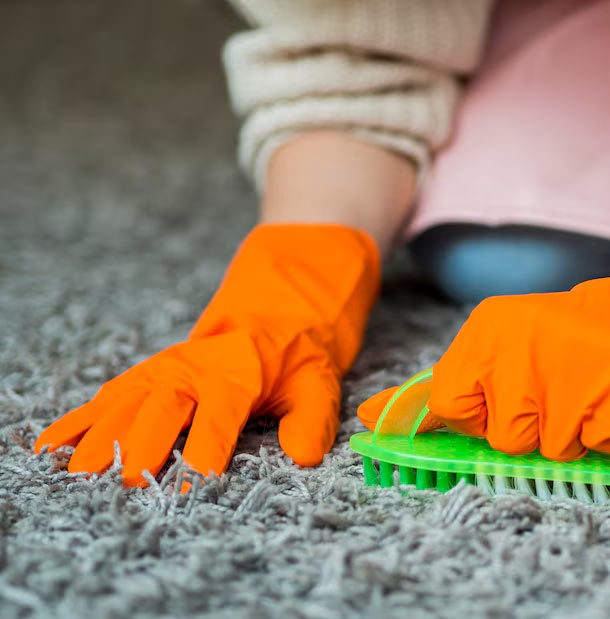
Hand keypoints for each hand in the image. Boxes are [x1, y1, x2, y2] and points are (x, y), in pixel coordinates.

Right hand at [36, 224, 379, 485]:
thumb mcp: (317, 384)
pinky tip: (51, 445)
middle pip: (161, 411)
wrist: (271, 317)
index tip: (193, 488)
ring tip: (77, 473)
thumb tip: (303, 455)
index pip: (218, 419)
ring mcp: (162, 372)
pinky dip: (79, 420)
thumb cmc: (294, 360)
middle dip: (141, 447)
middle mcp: (192, 372)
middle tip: (123, 485)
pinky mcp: (145, 377)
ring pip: (126, 405)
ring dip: (100, 437)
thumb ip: (312, 420)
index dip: (205, 454)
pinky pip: (108, 397)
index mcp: (236, 375)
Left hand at [360, 159, 609, 457]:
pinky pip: (600, 446)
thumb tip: (369, 420)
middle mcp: (524, 345)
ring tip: (583, 392)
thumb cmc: (555, 340)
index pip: (452, 403)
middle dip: (529, 428)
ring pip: (554, 449)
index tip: (500, 402)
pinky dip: (607, 433)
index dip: (478, 415)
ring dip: (571, 433)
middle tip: (551, 393)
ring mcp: (574, 367)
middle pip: (506, 437)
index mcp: (487, 331)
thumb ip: (436, 388)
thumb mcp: (492, 348)